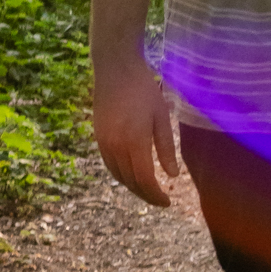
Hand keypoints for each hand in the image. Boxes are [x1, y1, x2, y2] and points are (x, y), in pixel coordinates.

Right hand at [93, 57, 181, 206]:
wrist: (115, 69)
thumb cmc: (143, 89)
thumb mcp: (161, 116)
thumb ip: (166, 147)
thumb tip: (172, 175)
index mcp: (135, 142)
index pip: (145, 180)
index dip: (156, 196)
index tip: (168, 202)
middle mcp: (116, 148)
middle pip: (131, 183)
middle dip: (146, 195)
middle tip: (161, 200)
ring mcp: (104, 144)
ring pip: (118, 177)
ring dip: (133, 187)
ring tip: (149, 190)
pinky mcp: (98, 139)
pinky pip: (110, 166)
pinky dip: (122, 176)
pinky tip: (132, 175)